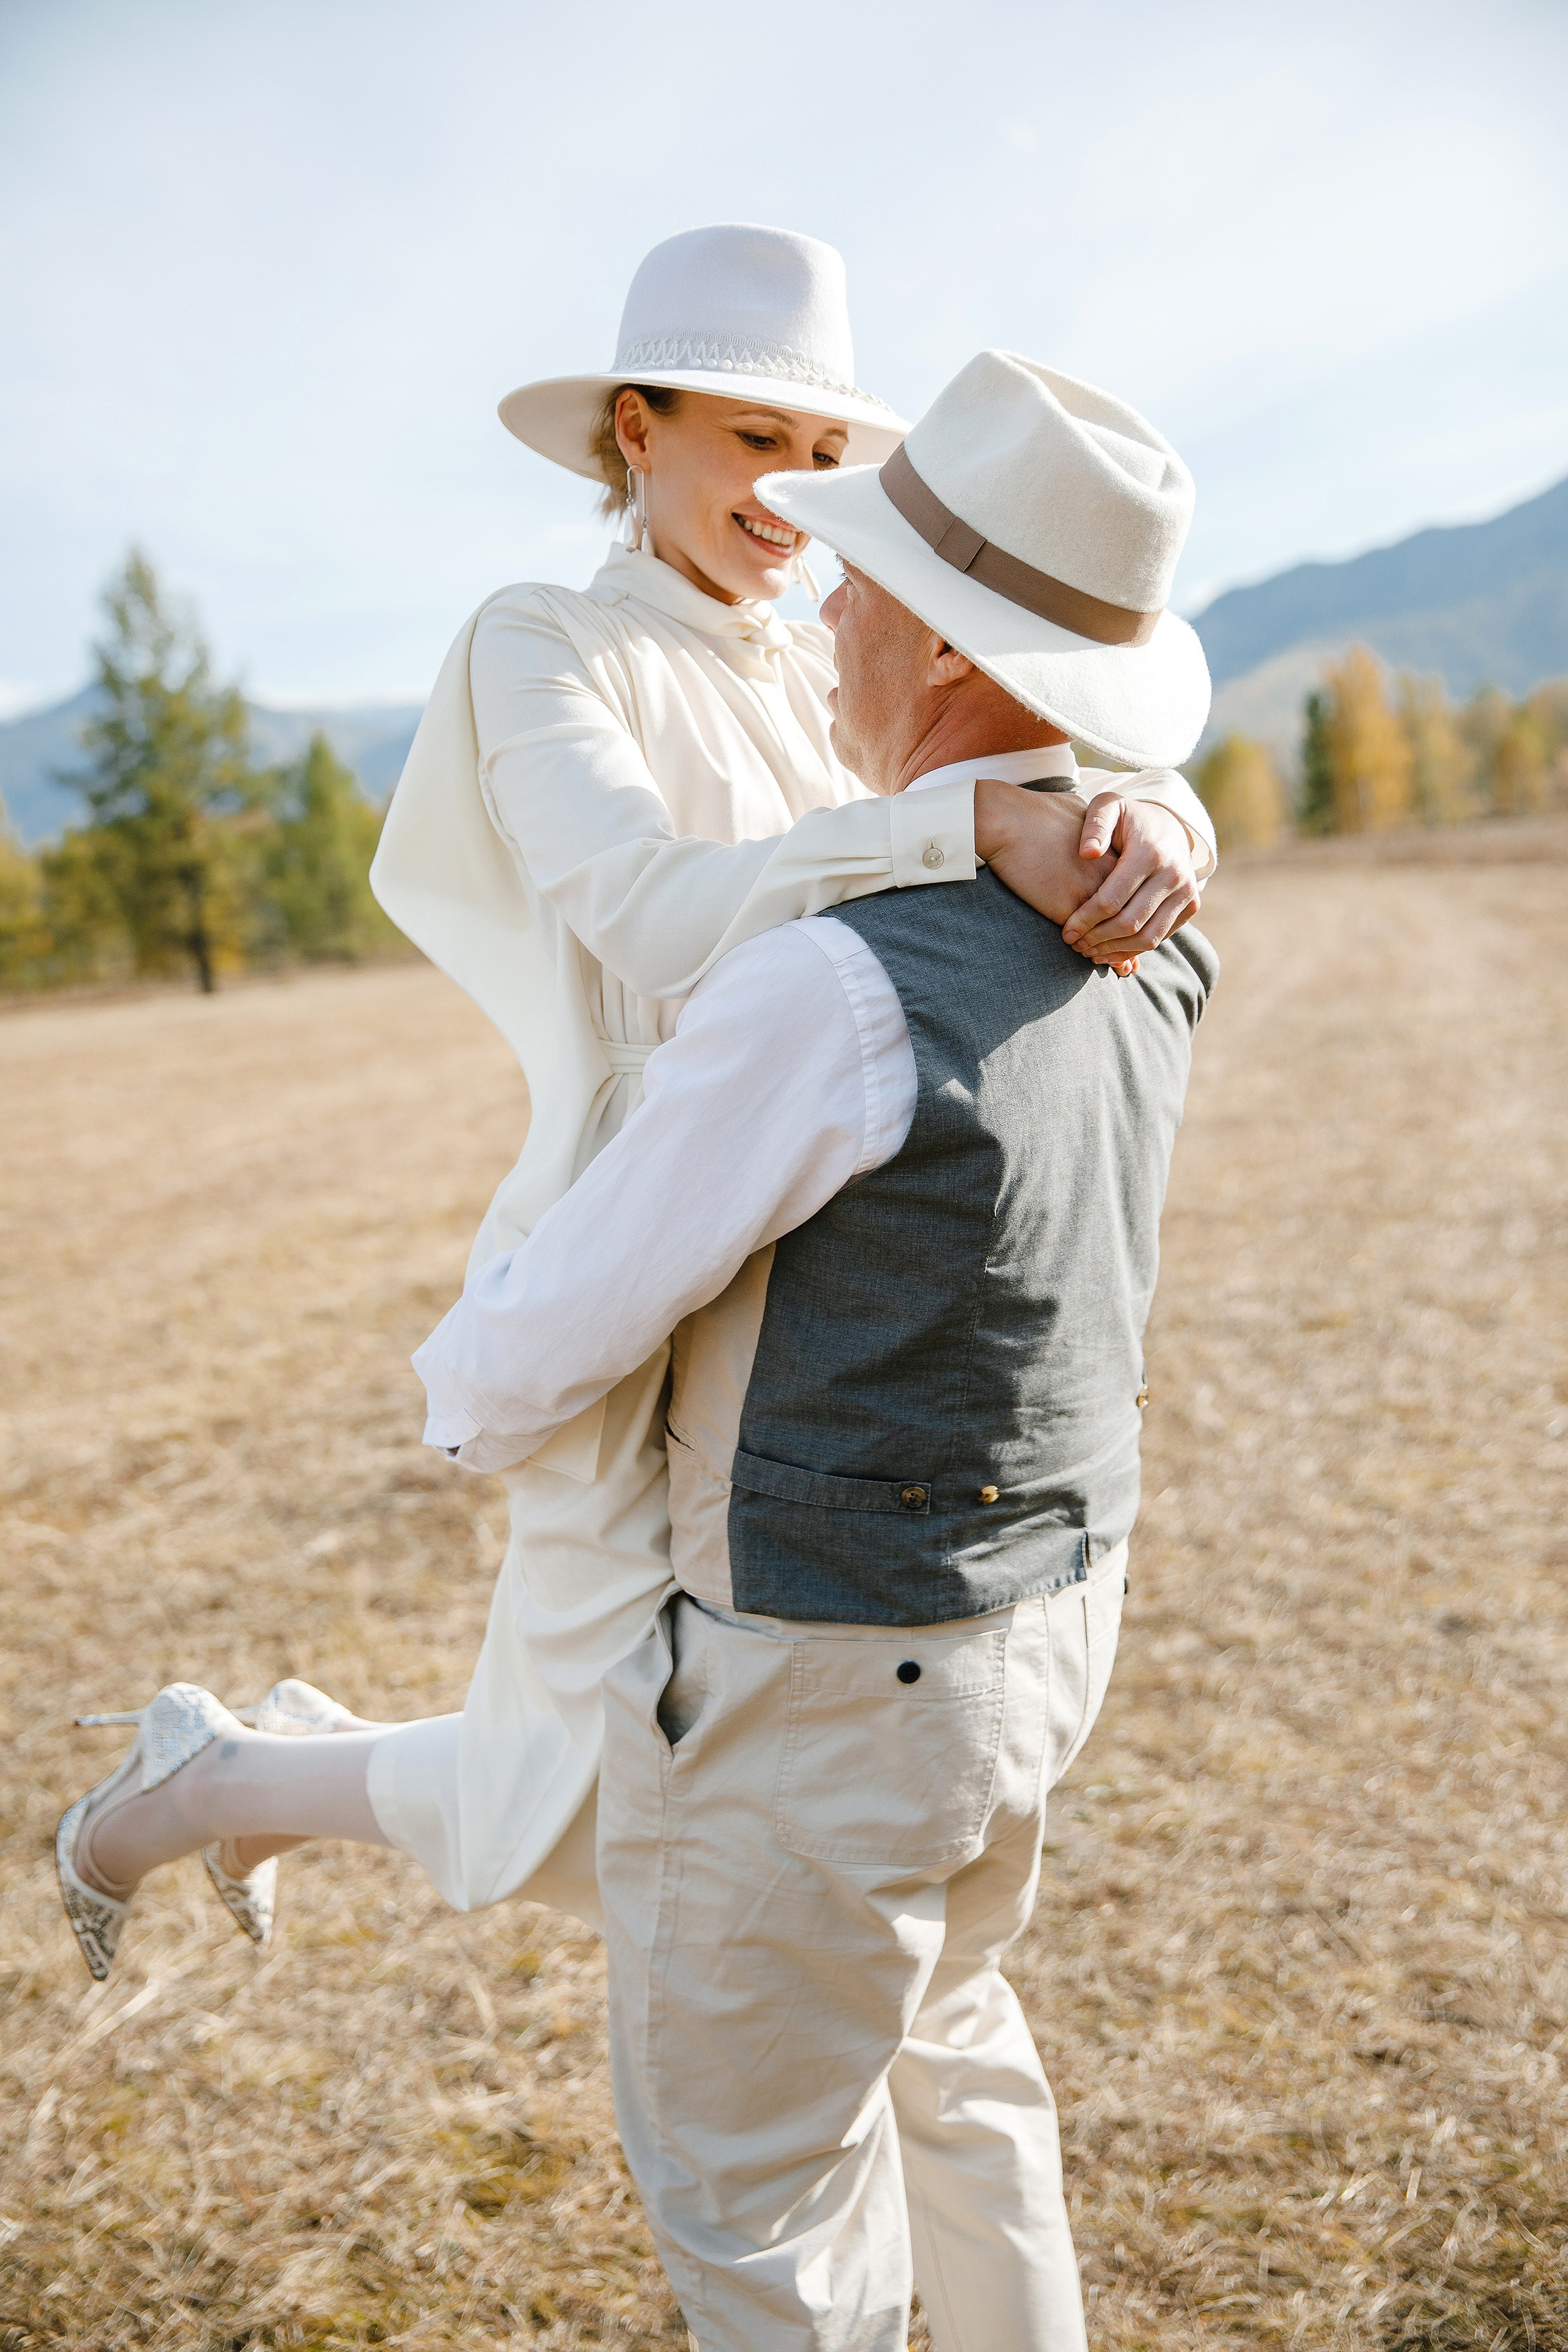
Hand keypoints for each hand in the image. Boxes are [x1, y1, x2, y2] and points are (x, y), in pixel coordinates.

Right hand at [972, 780, 1141, 977]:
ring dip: (1107, 950)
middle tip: (1126, 962)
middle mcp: (1113, 875)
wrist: (1010, 821)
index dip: (1137, 915)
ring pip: (1114, 932)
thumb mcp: (1082, 816)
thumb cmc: (1039, 813)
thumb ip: (1099, 831)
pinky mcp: (1070, 908)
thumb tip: (1095, 841)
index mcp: (1120, 851)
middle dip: (1131, 941)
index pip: (1141, 891)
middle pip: (1134, 915)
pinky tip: (1079, 952)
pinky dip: (1086, 948)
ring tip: (1100, 959)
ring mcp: (1093, 892)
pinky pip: (1087, 938)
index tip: (1133, 930)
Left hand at [1059, 795, 1199, 964]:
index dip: (1085, 920)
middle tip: (1074, 944)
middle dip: (1097, 939)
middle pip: (1129, 923)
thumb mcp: (1108, 807)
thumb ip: (1095, 824)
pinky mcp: (1191, 906)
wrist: (1169, 824)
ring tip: (1089, 952)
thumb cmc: (1128, 818)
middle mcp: (1173, 875)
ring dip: (1114, 951)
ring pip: (1147, 938)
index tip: (1066, 931)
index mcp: (1150, 853)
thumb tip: (1088, 853)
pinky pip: (1160, 938)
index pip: (1112, 900)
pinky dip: (1133, 950)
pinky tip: (1108, 951)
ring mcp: (1187, 892)